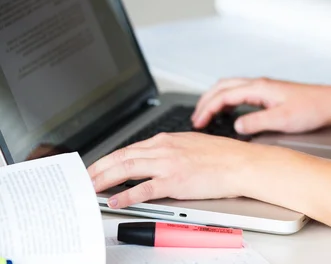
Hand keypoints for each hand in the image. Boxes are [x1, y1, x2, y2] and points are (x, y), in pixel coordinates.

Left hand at [88, 132, 254, 208]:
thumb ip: (170, 150)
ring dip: (105, 179)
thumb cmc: (221, 156)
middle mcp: (164, 148)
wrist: (239, 163)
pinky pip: (144, 188)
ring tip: (90, 187)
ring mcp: (168, 164)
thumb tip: (154, 159)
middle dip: (99, 168)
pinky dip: (126, 194)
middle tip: (84, 178)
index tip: (97, 166)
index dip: (110, 158)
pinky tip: (115, 199)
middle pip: (123, 156)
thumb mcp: (191, 144)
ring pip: (127, 168)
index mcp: (167, 139)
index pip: (130, 148)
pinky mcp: (175, 180)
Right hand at [192, 77, 330, 134]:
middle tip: (196, 118)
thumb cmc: (311, 109)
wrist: (330, 104)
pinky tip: (228, 114)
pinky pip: (240, 94)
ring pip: (231, 88)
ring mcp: (264, 88)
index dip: (208, 108)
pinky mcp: (269, 94)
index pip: (224, 94)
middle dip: (206, 101)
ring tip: (206, 116)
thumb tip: (237, 127)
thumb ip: (257, 123)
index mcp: (259, 88)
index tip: (198, 122)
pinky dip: (227, 101)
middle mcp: (259, 84)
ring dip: (215, 100)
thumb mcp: (282, 120)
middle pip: (223, 87)